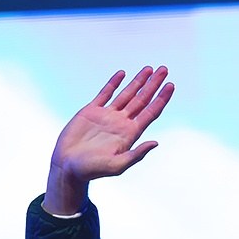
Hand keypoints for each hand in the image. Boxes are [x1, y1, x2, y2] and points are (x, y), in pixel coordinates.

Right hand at [43, 66, 174, 214]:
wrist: (68, 166)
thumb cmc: (92, 170)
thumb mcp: (117, 165)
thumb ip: (136, 154)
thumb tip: (155, 143)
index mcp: (130, 134)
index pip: (151, 112)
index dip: (161, 99)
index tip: (171, 86)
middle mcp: (121, 123)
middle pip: (142, 99)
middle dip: (153, 85)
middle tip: (164, 70)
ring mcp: (107, 115)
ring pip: (127, 94)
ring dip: (138, 81)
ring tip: (149, 68)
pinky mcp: (91, 111)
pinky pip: (105, 93)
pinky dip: (114, 83)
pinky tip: (122, 73)